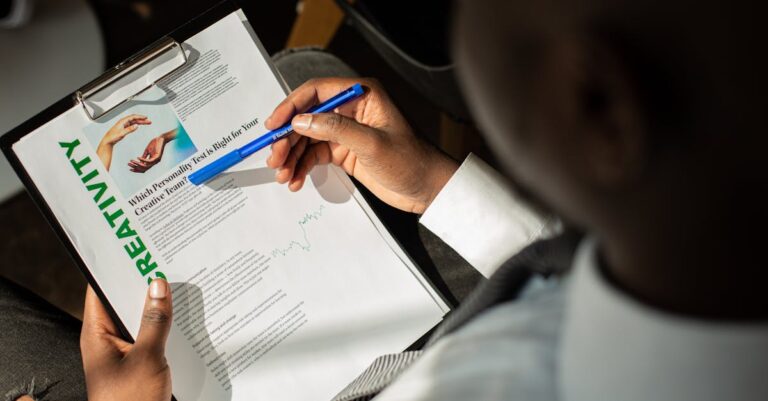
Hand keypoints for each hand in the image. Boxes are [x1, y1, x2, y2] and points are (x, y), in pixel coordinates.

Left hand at [81, 279, 172, 400]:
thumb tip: (158, 287)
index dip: (117, 271)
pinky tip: (184, 321)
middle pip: (124, 304)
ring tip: (179, 290)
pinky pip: (151, 338)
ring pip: (140, 321)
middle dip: (144, 287)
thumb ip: (153, 322)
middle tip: (166, 268)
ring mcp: (124, 352)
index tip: (138, 255)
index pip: (100, 291)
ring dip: (158, 310)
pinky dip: (165, 329)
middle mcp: (107, 340)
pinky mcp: (139, 364)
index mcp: (97, 335)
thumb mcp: (146, 358)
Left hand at [101, 114, 151, 145]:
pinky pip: (132, 124)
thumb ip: (129, 129)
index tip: (145, 117)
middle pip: (135, 119)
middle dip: (142, 119)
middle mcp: (123, 122)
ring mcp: (124, 125)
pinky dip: (137, 124)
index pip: (133, 117)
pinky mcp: (125, 128)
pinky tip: (140, 125)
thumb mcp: (122, 133)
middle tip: (149, 121)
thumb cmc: (112, 137)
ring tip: (147, 123)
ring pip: (134, 121)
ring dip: (141, 122)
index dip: (140, 117)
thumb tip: (136, 126)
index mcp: (122, 121)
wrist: (108, 140)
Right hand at [129, 129, 177, 172]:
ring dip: (138, 164)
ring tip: (131, 161)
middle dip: (135, 167)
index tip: (130, 168)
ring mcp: (156, 160)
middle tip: (128, 164)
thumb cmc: (155, 144)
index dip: (137, 169)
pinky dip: (143, 160)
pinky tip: (137, 157)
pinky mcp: (157, 157)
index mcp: (152, 161)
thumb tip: (139, 161)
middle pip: (144, 169)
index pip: (144, 168)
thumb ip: (144, 156)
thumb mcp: (147, 151)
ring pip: (146, 166)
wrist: (161, 139)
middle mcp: (154, 162)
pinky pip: (149, 161)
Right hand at [266, 78, 458, 213]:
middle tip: (275, 157)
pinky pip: (315, 155)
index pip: (317, 91)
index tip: (274, 124)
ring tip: (283, 175)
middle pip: (307, 117)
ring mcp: (347, 131)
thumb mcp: (372, 144)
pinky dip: (302, 166)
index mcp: (362, 94)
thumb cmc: (411, 160)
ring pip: (308, 138)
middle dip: (288, 138)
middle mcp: (351, 109)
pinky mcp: (345, 151)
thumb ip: (335, 130)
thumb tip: (300, 121)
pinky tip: (295, 180)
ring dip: (292, 156)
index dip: (291, 106)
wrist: (429, 188)